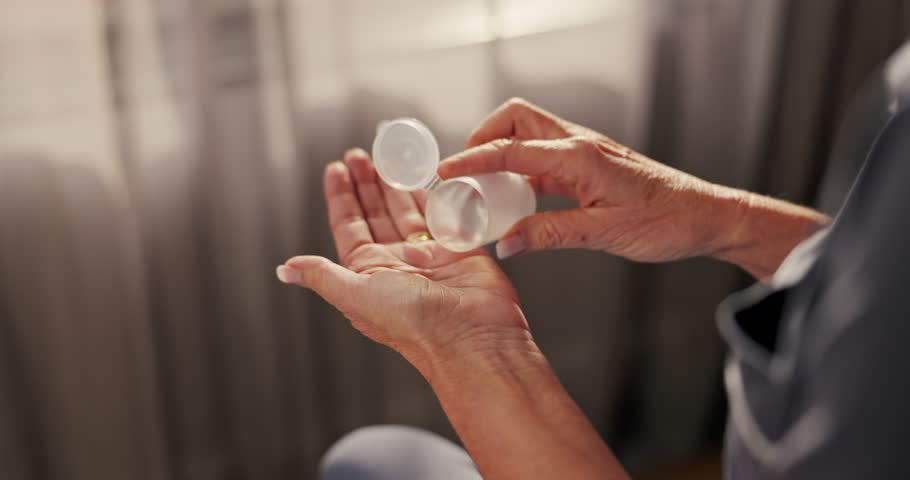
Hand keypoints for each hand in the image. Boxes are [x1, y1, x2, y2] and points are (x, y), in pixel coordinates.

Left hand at [277, 149, 528, 363]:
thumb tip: (286, 270)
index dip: (342, 196)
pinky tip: (425, 176)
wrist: (470, 336)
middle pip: (377, 213)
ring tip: (387, 157)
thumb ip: (323, 276)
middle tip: (361, 154)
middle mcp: (396, 262)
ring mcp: (428, 255)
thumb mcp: (357, 296)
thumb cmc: (414, 324)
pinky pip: (442, 213)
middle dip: (367, 183)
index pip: (349, 225)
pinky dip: (432, 193)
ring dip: (396, 184)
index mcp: (368, 273)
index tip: (337, 169)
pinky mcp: (458, 248)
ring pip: (406, 210)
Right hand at [439, 98, 828, 276]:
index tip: (445, 171)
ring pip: (529, 131)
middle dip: (483, 137)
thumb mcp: (604, 234)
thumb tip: (506, 242)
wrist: (704, 216)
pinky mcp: (589, 164)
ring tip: (484, 185)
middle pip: (516, 117)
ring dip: (501, 149)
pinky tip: (517, 196)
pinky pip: (543, 154)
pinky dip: (521, 168)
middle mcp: (580, 144)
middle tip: (465, 171)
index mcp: (580, 156)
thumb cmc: (667, 221)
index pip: (512, 149)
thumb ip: (550, 235)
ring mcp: (584, 150)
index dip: (472, 160)